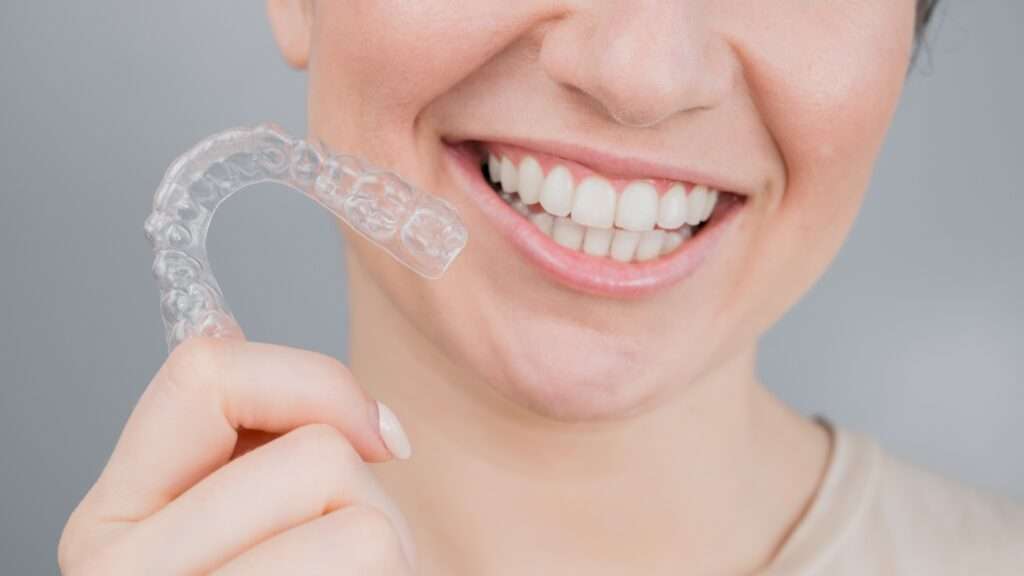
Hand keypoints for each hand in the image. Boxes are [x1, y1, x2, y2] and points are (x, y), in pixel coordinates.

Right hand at [58, 336, 416, 574]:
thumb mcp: (252, 505)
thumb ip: (239, 432)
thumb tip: (226, 328)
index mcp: (114, 519)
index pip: (203, 373)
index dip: (313, 381)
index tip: (370, 433)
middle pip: (314, 459)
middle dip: (363, 497)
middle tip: (339, 554)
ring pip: (361, 525)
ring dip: (382, 549)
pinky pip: (372, 561)